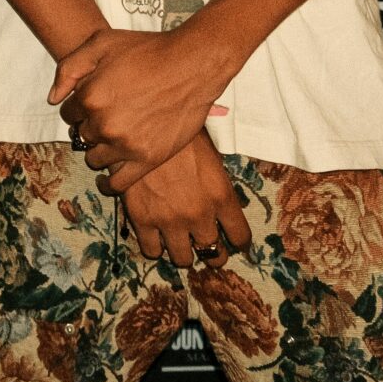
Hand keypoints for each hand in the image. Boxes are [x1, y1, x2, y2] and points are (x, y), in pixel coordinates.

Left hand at [50, 27, 233, 192]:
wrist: (192, 66)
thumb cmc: (147, 50)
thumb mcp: (100, 43)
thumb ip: (69, 68)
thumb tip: (53, 99)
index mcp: (90, 97)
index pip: (69, 114)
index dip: (79, 108)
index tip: (93, 105)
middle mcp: (104, 124)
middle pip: (82, 136)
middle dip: (91, 127)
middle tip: (110, 117)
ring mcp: (125, 144)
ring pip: (95, 159)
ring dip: (100, 150)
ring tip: (114, 138)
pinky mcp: (147, 159)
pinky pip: (117, 184)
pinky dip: (109, 184)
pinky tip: (108, 179)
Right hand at [118, 134, 252, 265]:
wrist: (142, 121)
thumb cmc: (179, 131)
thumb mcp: (210, 153)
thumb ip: (217, 183)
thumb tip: (220, 199)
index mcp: (221, 196)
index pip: (240, 236)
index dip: (239, 242)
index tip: (236, 243)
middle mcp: (199, 214)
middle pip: (213, 254)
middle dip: (213, 253)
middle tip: (208, 248)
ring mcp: (170, 219)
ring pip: (183, 259)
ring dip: (184, 254)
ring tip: (180, 245)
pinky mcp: (142, 219)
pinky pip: (151, 251)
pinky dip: (155, 247)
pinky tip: (155, 238)